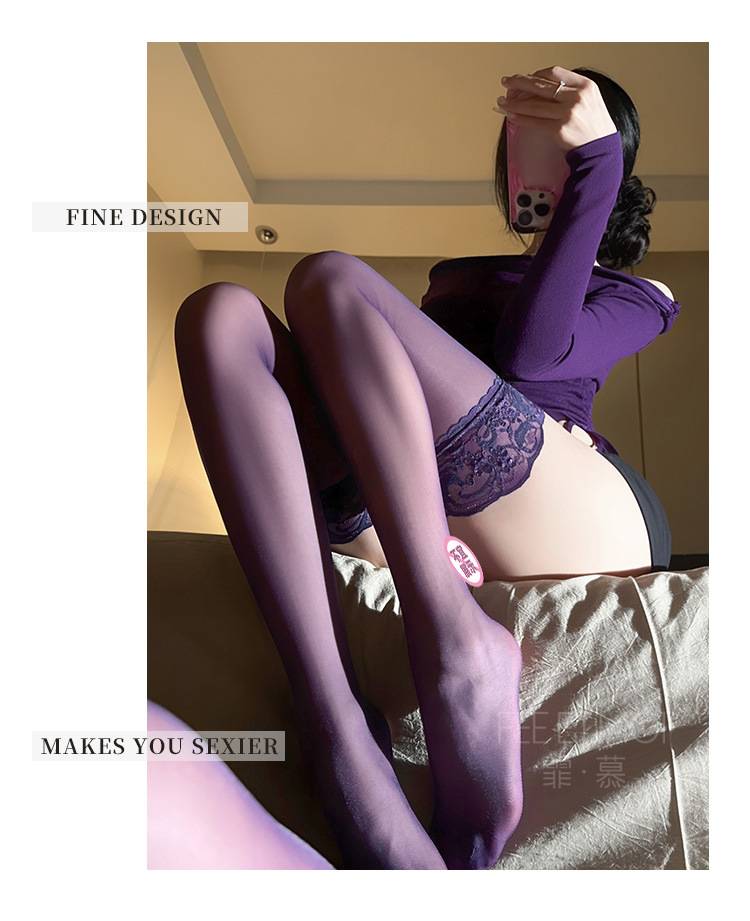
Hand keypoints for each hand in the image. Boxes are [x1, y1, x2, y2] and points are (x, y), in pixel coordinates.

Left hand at [493, 66, 617, 151]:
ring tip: (502, 102)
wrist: (601, 149)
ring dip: (515, 103)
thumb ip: (569, 91)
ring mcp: (568, 113)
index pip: (554, 72)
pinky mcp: (560, 130)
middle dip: (519, 83)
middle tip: (506, 83)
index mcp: (585, 85)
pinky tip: (511, 117)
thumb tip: (539, 88)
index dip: (535, 74)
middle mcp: (577, 97)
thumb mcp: (589, 100)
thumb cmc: (593, 126)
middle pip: (541, 85)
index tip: (523, 77)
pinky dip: (520, 119)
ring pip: (534, 105)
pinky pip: (534, 122)